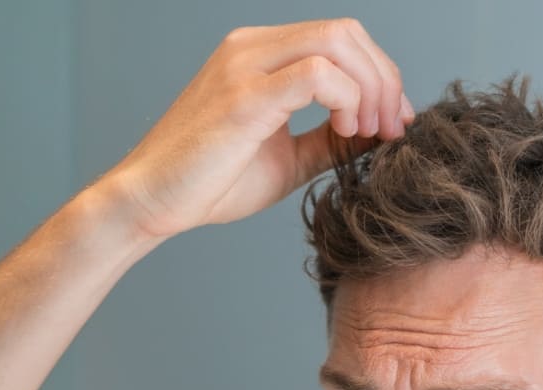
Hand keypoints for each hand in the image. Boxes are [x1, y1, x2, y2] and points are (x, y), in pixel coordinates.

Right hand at [99, 20, 412, 241]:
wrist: (149, 203)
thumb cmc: (206, 183)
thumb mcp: (286, 159)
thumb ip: (328, 140)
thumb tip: (379, 133)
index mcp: (257, 54)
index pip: (339, 39)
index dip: (379, 75)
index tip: (393, 123)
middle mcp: (250, 48)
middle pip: (346, 33)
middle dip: (384, 79)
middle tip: (391, 129)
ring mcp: (245, 66)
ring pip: (338, 43)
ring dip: (371, 87)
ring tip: (369, 133)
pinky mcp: (245, 96)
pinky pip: (318, 74)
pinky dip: (348, 100)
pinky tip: (346, 132)